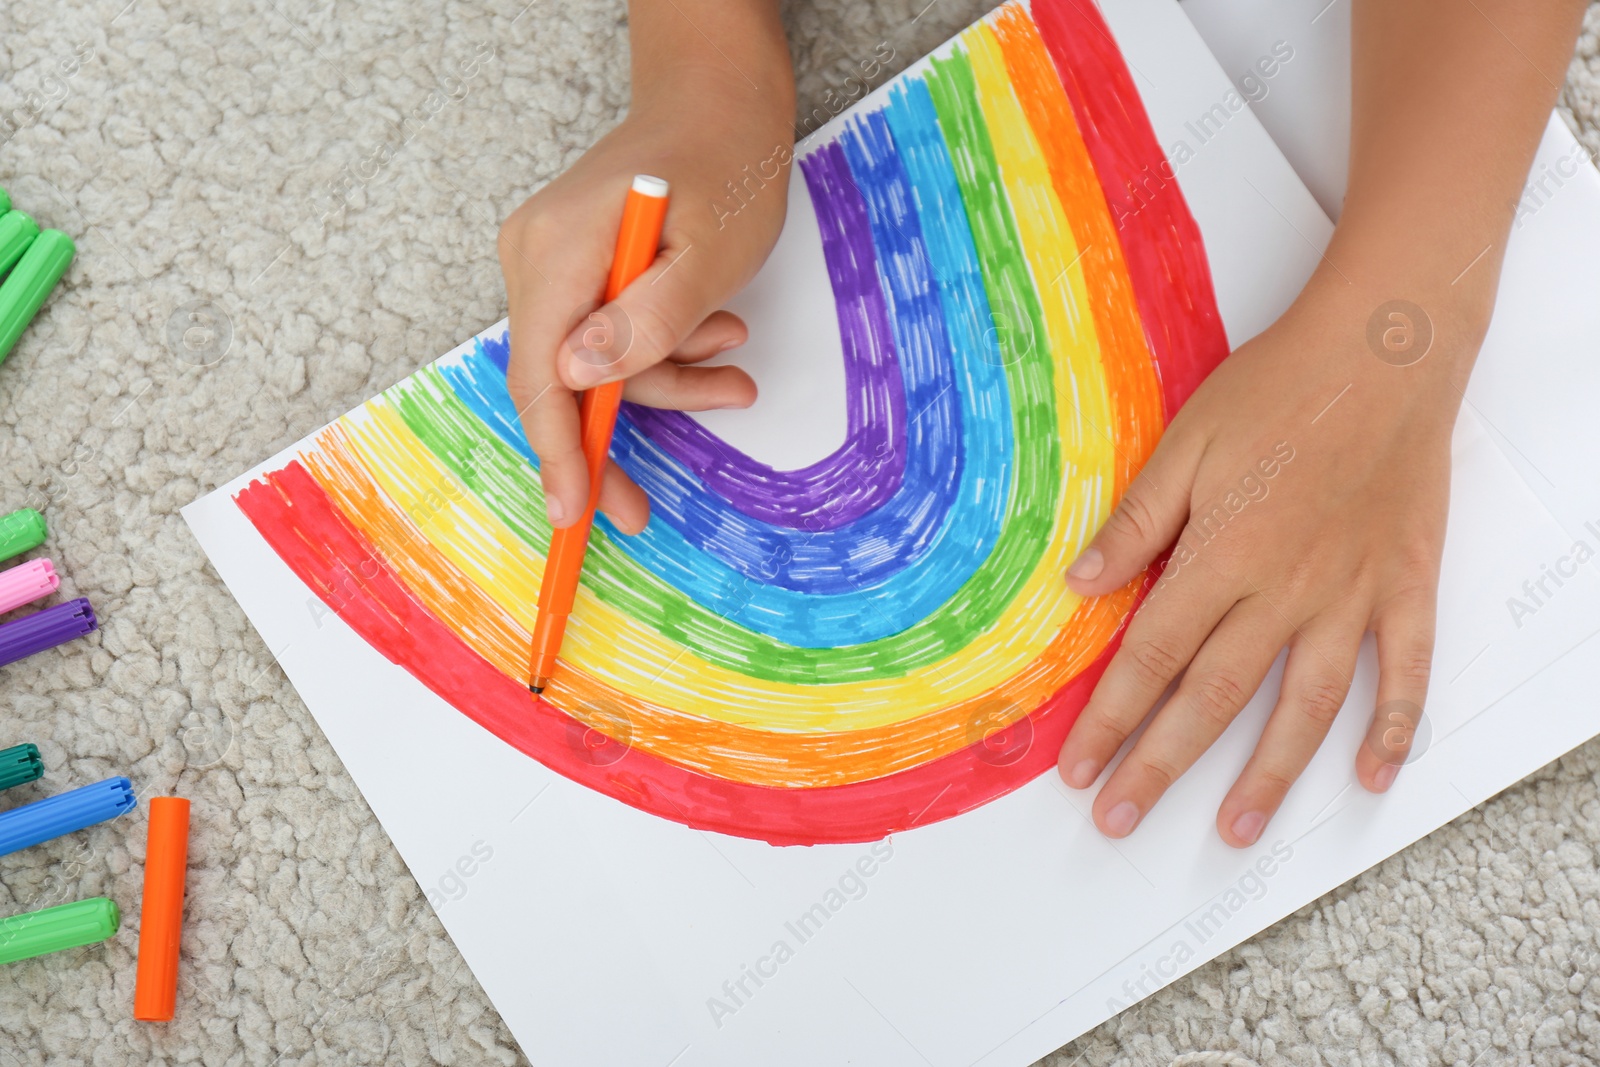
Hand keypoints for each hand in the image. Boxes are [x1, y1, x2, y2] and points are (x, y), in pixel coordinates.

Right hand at [498, 75, 791, 532]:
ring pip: (592, 365)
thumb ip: (652, 317)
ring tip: (734, 364)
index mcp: (560, 251)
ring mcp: (549, 262)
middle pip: (560, 381)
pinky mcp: (572, 270)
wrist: (720, 100)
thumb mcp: (712, 253)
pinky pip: (605, 337)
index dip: (556, 452)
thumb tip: (580, 378)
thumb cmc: (725, 165)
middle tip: (642, 510)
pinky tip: (715, 334)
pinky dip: (658, 352)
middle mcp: (536, 257)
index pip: (541, 374)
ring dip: (663, 381)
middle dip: (611, 438)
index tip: (571, 513)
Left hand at [1057, 276, 1483, 846]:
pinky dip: (1392, 727)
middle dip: (1160, 766)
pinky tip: (1369, 775)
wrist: (1383, 350)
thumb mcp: (1186, 444)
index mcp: (1221, 557)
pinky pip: (1405, 671)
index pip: (1151, 659)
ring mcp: (1351, 595)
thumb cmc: (1279, 388)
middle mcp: (1285, 591)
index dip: (1109, 719)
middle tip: (1121, 821)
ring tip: (1233, 831)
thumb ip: (1137, 524)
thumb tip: (1081, 587)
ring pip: (1304, 706)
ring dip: (1267, 775)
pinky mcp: (1404, 585)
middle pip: (1213, 699)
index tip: (1078, 769)